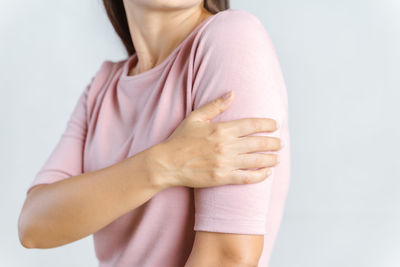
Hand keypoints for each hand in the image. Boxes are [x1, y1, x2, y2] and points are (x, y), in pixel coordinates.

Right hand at [151, 90, 282, 187]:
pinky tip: (266, 173)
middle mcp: (226, 146)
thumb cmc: (180, 139)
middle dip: (273, 142)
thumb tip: (232, 93)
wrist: (167, 163)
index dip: (266, 124)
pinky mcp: (222, 178)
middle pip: (258, 143)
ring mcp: (225, 163)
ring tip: (277, 158)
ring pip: (256, 161)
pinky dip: (259, 176)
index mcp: (222, 129)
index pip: (251, 124)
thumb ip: (215, 105)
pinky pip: (246, 178)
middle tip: (280, 143)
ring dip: (270, 159)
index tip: (275, 125)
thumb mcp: (196, 118)